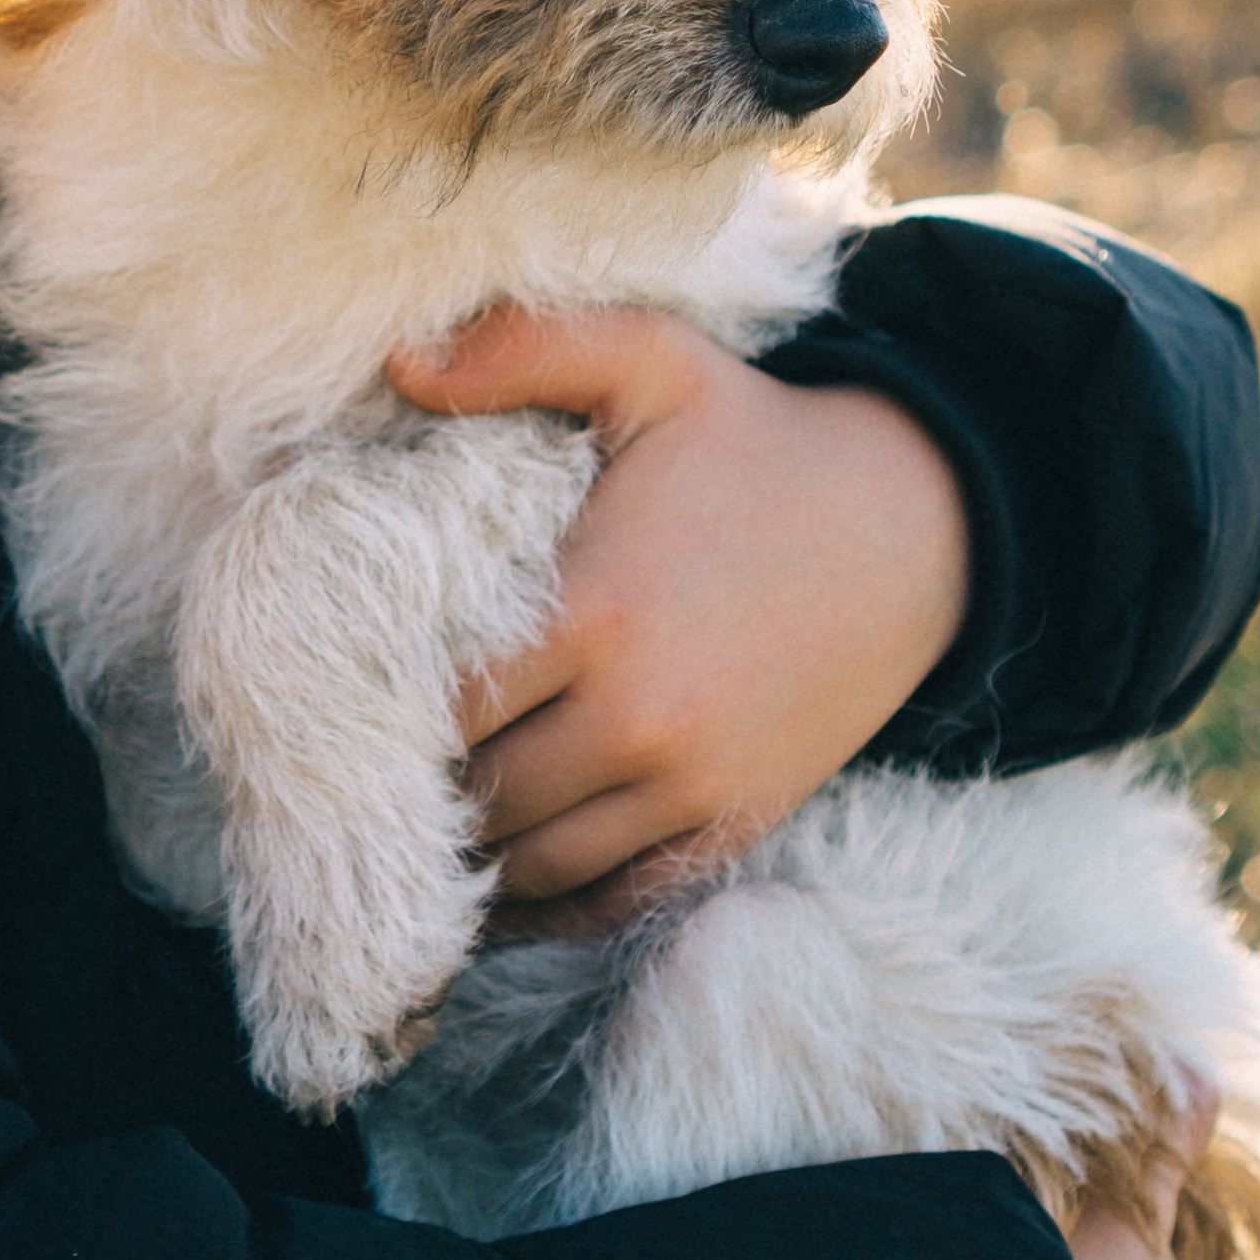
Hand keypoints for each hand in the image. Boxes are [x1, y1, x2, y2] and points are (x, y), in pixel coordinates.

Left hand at [387, 307, 968, 913]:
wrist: (918, 525)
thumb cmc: (759, 438)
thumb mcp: (650, 361)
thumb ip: (523, 349)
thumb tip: (399, 362)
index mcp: (597, 609)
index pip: (442, 700)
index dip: (377, 707)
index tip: (342, 692)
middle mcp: (640, 716)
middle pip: (478, 792)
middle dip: (415, 785)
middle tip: (361, 767)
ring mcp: (690, 784)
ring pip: (536, 861)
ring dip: (470, 854)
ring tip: (414, 826)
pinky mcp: (733, 821)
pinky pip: (616, 900)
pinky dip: (549, 911)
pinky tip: (498, 894)